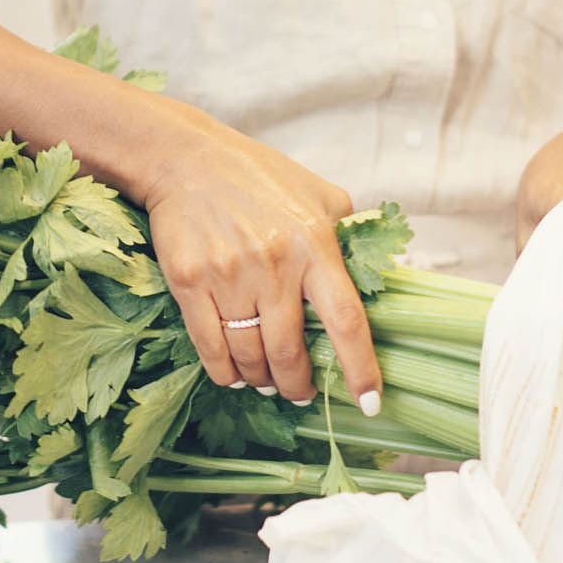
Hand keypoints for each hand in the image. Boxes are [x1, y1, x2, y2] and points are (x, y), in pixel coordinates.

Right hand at [139, 126, 381, 411]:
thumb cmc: (258, 176)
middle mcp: (274, 264)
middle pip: (289, 352)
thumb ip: (348, 235)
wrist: (186, 159)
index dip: (360, 368)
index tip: (370, 402)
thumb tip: (376, 275)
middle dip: (297, 385)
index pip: (346, 320)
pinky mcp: (189, 282)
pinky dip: (224, 372)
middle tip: (300, 393)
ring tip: (266, 381)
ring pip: (249, 356)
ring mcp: (228, 276)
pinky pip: (210, 348)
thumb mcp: (320, 194)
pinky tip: (233, 374)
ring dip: (260, 380)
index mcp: (315, 244)